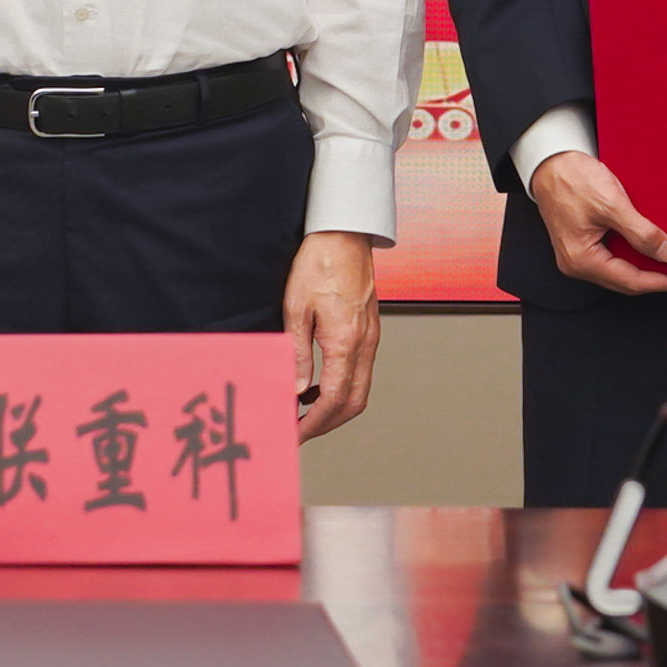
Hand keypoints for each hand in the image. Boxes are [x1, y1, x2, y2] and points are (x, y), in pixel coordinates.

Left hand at [287, 233, 380, 437]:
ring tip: (304, 410)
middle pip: (354, 402)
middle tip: (300, 430)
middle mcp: (365, 344)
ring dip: (335, 406)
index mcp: (346, 341)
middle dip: (327, 423)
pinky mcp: (369, 330)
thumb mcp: (296, 307)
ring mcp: (371, 338)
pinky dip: (341, 386)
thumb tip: (296, 388)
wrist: (344, 234)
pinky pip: (360, 370)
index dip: (314, 423)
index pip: (335, 399)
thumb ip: (297, 352)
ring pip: (360, 389)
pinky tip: (317, 383)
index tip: (296, 433)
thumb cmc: (318, 264)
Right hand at [528, 150, 666, 293]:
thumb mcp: (611, 204)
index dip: (663, 281)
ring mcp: (578, 255)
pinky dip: (634, 255)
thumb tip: (666, 254)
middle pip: (626, 281)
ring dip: (646, 267)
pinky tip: (649, 247)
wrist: (550, 161)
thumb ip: (640, 232)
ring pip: (621, 270)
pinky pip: (614, 258)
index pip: (631, 281)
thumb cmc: (571, 178)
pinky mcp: (583, 243)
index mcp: (581, 260)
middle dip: (657, 278)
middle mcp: (577, 263)